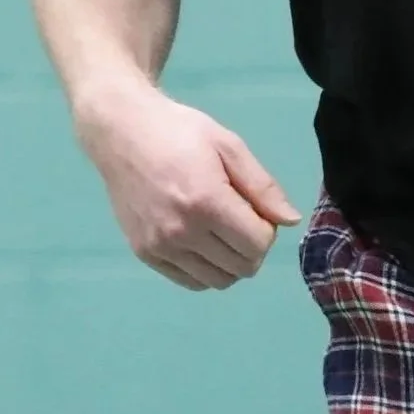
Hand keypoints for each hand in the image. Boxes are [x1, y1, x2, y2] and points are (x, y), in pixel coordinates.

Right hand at [82, 81, 300, 288]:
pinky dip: (205, 269)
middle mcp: (182, 232)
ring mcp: (160, 247)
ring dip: (230, 262)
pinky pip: (190, 282)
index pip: (258, 244)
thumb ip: (261, 186)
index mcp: (207, 201)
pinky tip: (201, 240)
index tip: (256, 208)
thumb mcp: (228, 145)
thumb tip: (290, 221)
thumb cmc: (180, 131)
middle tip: (241, 217)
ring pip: (217, 281)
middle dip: (253, 246)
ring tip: (222, 230)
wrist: (123, 132)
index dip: (267, 229)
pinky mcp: (145, 254)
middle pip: (241, 267)